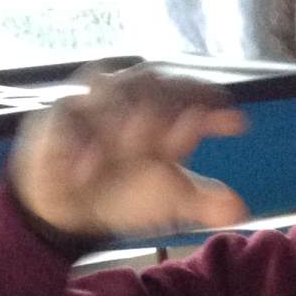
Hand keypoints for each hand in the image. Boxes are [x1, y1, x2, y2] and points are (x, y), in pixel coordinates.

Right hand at [8, 65, 249, 237]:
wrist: (71, 204)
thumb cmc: (127, 188)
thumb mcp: (169, 198)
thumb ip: (202, 201)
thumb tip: (240, 209)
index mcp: (162, 104)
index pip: (190, 91)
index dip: (210, 102)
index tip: (237, 123)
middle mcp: (128, 93)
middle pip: (150, 86)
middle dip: (166, 108)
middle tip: (181, 138)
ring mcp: (90, 102)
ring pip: (108, 96)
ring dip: (122, 119)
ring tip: (134, 144)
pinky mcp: (56, 120)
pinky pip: (66, 125)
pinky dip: (77, 144)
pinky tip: (88, 168)